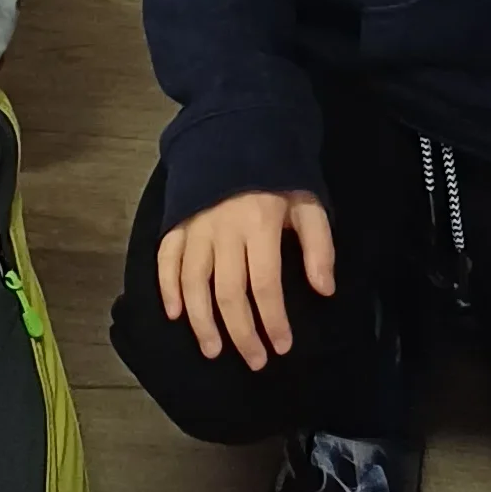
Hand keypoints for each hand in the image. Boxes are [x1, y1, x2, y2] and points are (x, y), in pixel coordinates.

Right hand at [157, 188, 336, 366]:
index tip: (281, 347)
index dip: (273, 320)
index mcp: (259, 223)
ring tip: (213, 350)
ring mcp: (195, 226)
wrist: (239, 130)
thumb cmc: (278, 174)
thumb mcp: (308, 202)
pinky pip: (166, 260)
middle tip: (254, 361)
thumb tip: (324, 290)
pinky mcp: (177, 221)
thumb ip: (319, 245)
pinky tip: (174, 314)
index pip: (265, 284)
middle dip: (241, 333)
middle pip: (228, 292)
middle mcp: (223, 228)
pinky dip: (167, 288)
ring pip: (194, 283)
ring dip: (201, 322)